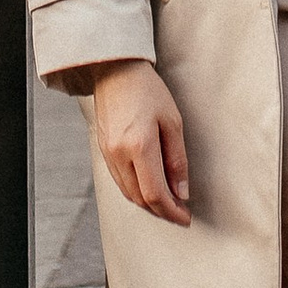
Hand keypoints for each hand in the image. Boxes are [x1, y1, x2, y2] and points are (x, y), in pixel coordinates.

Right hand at [84, 59, 190, 225]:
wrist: (116, 71)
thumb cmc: (148, 91)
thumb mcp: (173, 122)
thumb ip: (177, 160)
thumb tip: (182, 192)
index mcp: (139, 146)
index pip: (155, 194)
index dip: (172, 211)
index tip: (185, 216)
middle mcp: (119, 154)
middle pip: (140, 198)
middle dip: (161, 210)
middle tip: (180, 212)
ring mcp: (107, 154)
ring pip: (128, 193)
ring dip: (148, 203)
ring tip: (167, 202)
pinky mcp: (102, 150)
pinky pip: (120, 181)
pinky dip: (135, 191)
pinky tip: (149, 187)